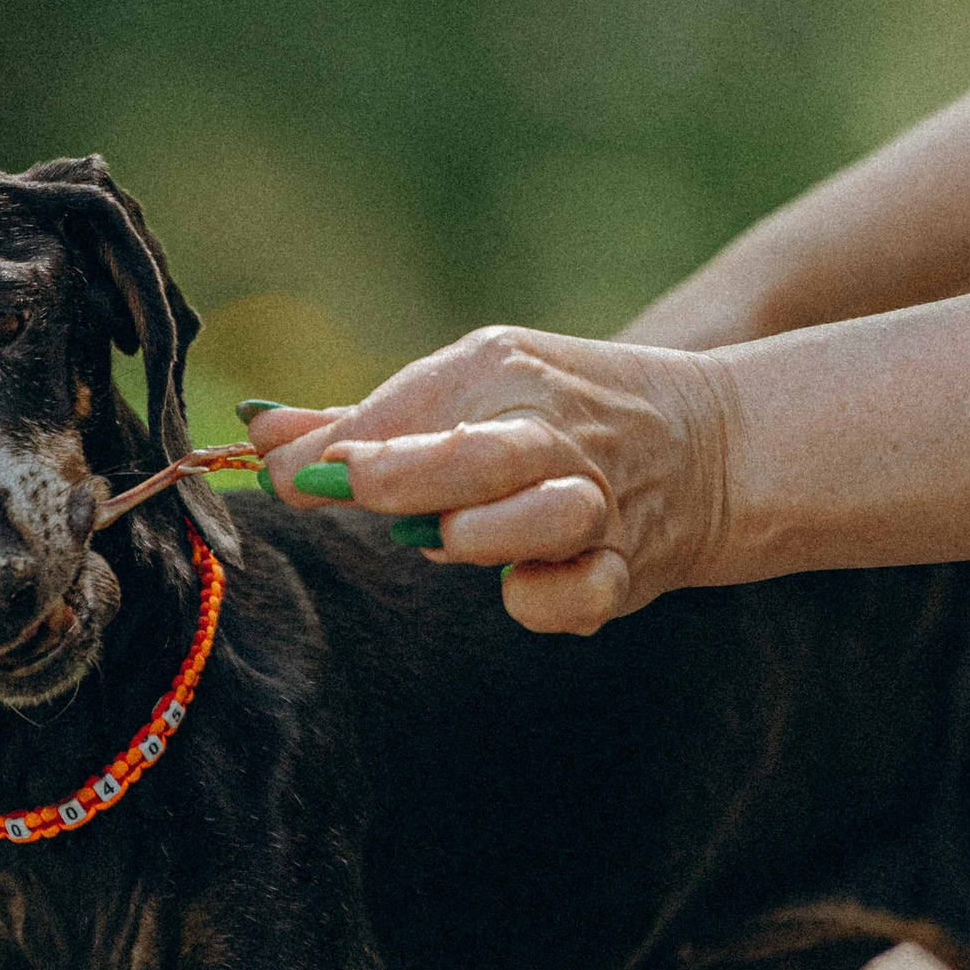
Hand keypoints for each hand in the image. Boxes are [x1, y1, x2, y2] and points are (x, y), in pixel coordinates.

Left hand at [249, 326, 738, 634]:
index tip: (287, 474)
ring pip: (544, 518)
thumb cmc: (556, 414)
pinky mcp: (627, 566)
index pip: (411, 403)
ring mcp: (595, 500)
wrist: (712, 444)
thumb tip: (258, 430)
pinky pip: (582, 594)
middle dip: (408, 470)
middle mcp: (552, 431)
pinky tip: (520, 586)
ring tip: (449, 541)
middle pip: (481, 451)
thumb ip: (366, 417)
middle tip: (355, 484)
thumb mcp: (473, 385)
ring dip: (484, 535)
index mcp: (505, 371)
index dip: (339, 447)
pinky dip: (546, 598)